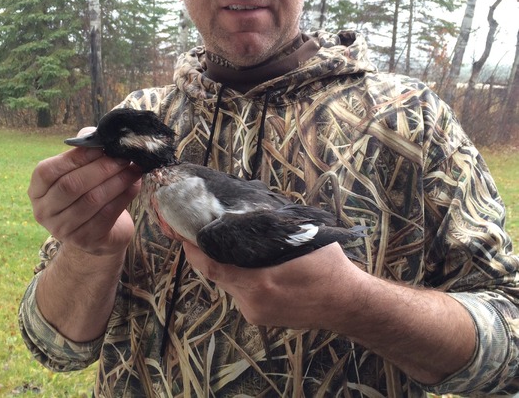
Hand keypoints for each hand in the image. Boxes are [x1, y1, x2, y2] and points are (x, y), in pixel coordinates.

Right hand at [28, 127, 141, 256]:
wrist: (101, 231)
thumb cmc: (89, 192)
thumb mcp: (82, 171)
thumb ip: (86, 150)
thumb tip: (98, 134)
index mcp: (37, 190)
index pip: (48, 171)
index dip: (76, 157)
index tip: (102, 146)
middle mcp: (44, 212)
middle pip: (71, 186)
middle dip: (101, 168)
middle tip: (123, 157)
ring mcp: (63, 229)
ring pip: (92, 200)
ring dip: (117, 181)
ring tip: (133, 168)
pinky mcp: (86, 240)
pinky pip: (107, 214)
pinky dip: (124, 196)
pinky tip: (134, 184)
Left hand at [183, 241, 360, 330]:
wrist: (347, 304)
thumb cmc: (329, 266)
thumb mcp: (304, 237)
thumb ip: (276, 228)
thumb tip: (252, 210)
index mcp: (261, 282)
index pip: (213, 266)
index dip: (193, 250)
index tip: (181, 233)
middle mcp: (252, 301)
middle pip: (215, 275)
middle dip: (204, 253)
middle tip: (196, 231)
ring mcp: (255, 313)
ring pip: (227, 284)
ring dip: (221, 264)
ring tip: (219, 242)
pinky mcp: (260, 318)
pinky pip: (239, 292)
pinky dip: (235, 275)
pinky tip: (242, 262)